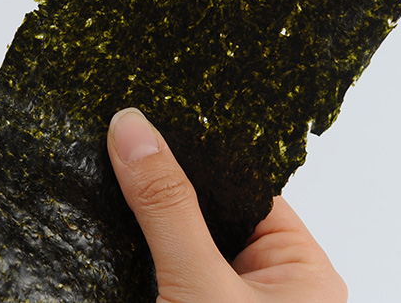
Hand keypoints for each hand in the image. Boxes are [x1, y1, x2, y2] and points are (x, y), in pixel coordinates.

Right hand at [107, 108, 346, 302]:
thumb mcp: (201, 286)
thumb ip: (169, 210)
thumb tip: (134, 131)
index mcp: (301, 272)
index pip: (245, 187)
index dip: (200, 153)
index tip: (152, 116)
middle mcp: (266, 286)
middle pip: (207, 211)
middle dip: (164, 182)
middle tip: (117, 134)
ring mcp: (222, 299)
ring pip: (177, 241)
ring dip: (142, 218)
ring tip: (103, 164)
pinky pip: (156, 268)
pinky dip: (131, 248)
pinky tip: (99, 217)